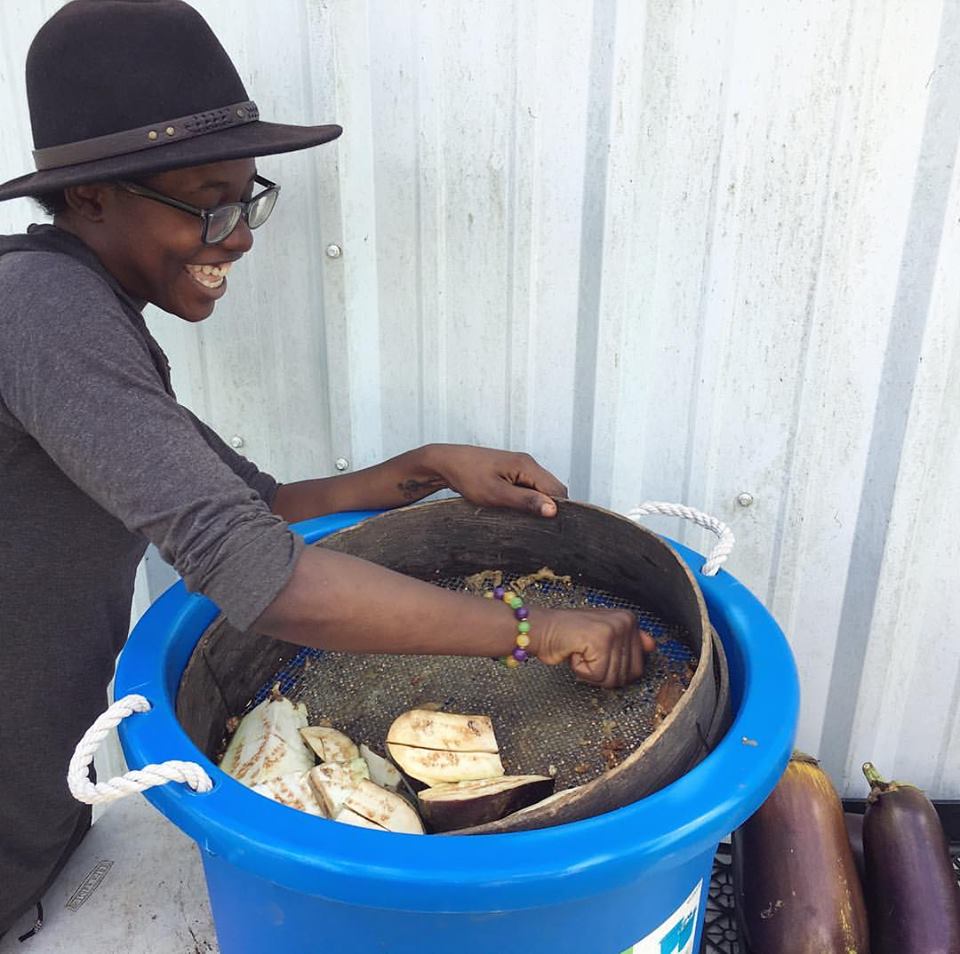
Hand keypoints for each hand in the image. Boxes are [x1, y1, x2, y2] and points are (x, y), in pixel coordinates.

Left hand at [425, 444, 567, 516]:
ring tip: (521, 517)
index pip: (557, 491)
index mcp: (527, 465)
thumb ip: (526, 501)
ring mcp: (520, 466)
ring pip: (541, 489)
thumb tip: (553, 510)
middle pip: (552, 489)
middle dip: (548, 508)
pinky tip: (514, 509)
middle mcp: (528, 463)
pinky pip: (529, 487)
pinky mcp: (512, 472)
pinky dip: (527, 500)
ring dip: (536, 504)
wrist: (446, 463)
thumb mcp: (496, 494)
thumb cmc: (467, 476)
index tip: (548, 527)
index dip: (557, 510)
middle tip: (533, 525)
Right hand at [533, 607, 655, 687]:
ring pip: (612, 677)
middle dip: (603, 673)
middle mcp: (626, 622)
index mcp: (630, 620)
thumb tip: (652, 646)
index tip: (597, 654)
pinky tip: (574, 652)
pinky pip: (597, 675)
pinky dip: (582, 671)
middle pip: (626, 675)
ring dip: (591, 673)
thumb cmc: (569, 635)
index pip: (637, 666)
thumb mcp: (603, 635)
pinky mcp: (601, 640)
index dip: (614, 669)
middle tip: (587, 654)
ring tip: (580, 652)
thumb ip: (628, 642)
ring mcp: (615, 630)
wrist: (542, 629)